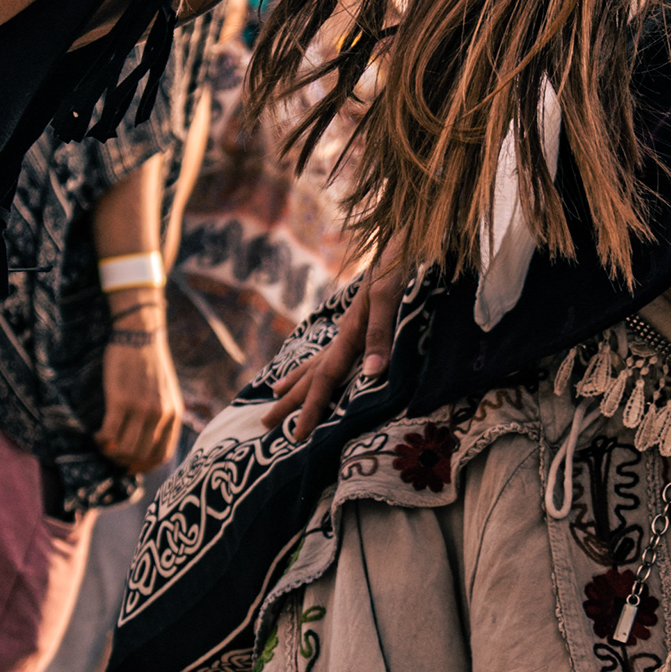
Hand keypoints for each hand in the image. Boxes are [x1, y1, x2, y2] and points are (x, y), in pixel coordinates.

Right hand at [98, 302, 183, 475]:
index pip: (163, 454)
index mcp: (174, 414)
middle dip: (124, 461)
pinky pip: (110, 433)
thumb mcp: (167, 392)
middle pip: (141, 454)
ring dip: (111, 452)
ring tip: (103, 443)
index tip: (131, 467)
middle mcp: (160, 415)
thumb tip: (149, 439)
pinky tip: (97, 435)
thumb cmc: (150, 363)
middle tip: (111, 454)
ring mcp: (141, 409)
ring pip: (125, 448)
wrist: (140, 336)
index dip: (145, 466)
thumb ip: (163, 415)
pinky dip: (101, 440)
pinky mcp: (120, 401)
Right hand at [274, 254, 406, 441]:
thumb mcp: (391, 297)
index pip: (325, 379)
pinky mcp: (362, 319)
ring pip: (317, 361)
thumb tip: (373, 376)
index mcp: (349, 333)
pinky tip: (316, 363)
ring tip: (277, 393)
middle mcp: (345, 333)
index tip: (297, 436)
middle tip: (264, 425)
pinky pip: (333, 351)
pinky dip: (318, 363)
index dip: (311, 408)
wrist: (405, 235)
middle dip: (290, 402)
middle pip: (311, 374)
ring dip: (298, 382)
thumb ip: (382, 334)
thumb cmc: (400, 264)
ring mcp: (351, 326)